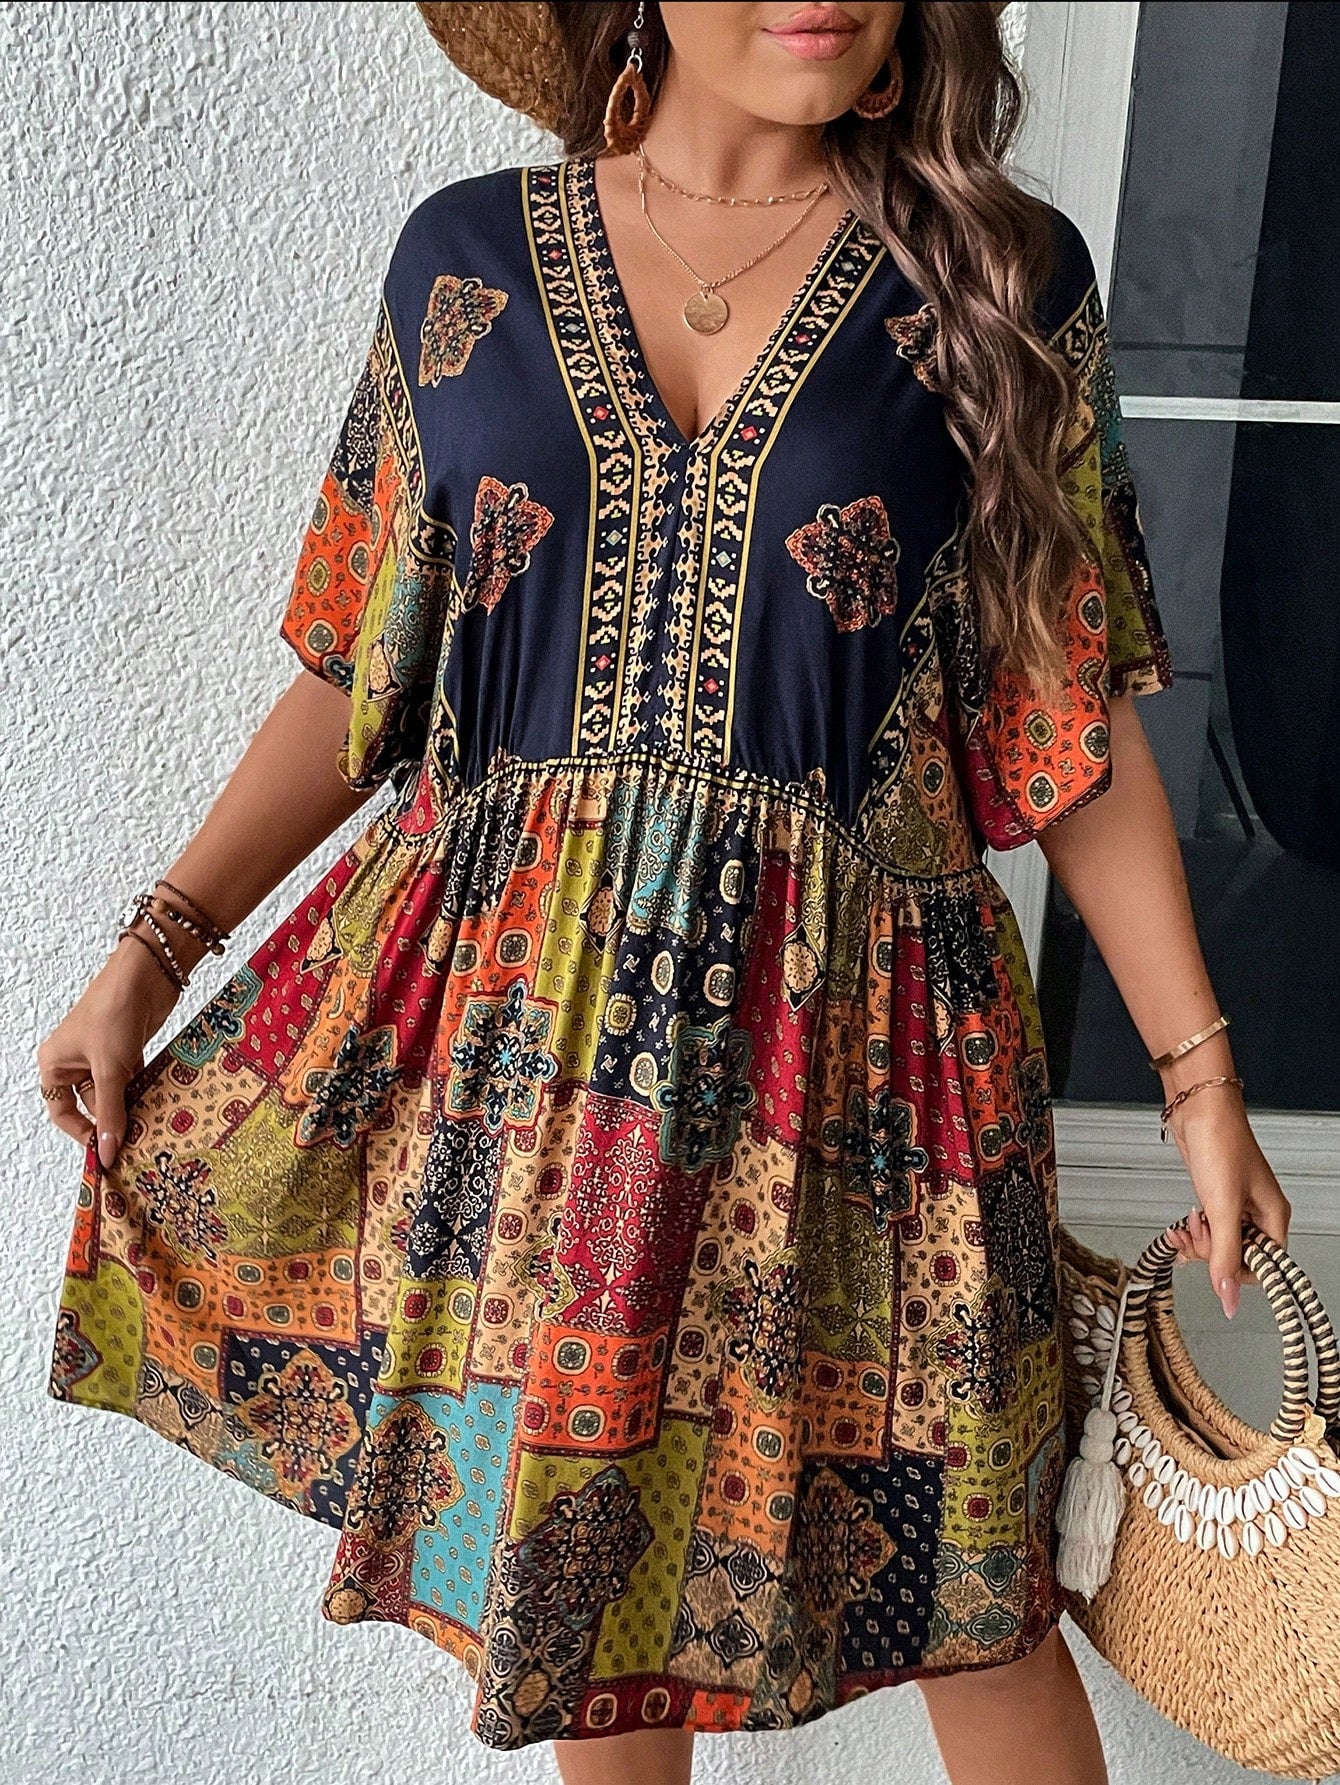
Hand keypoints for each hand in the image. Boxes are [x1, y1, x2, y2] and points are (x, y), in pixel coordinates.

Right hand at [37, 936, 182, 1167]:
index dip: (83, 1134)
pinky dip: (144, 1093)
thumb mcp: (110, 1068)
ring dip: (132, 1108)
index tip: (106, 1153)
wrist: (146, 976)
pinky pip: (133, 1081)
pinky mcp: (128, 1051)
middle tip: (137, 1144)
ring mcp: (103, 1056)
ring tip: (151, 1129)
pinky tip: (159, 1108)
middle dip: (114, 1122)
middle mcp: (75, 1061)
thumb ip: (112, 1112)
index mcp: (56, 1064)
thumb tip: (108, 1151)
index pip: (63, 1112)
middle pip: (93, 1105)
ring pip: (116, 1094)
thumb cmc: (113, 1012)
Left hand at [1163, 1088, 1290, 1319]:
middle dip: (1212, 1253)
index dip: (1236, 1270)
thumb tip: (1229, 1299)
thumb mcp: (1222, 1207)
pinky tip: (1182, 1222)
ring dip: (1199, 1241)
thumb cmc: (1219, 1144)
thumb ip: (1223, 1256)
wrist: (1197, 1109)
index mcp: (1274, 1217)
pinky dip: (1192, 1230)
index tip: (1215, 1260)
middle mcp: (1258, 1214)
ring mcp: (1236, 1206)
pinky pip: (1207, 1229)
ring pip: (1219, 1244)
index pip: (1263, 1268)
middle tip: (1198, 1233)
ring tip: (1188, 1224)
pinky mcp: (1215, 1198)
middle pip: (1238, 1258)